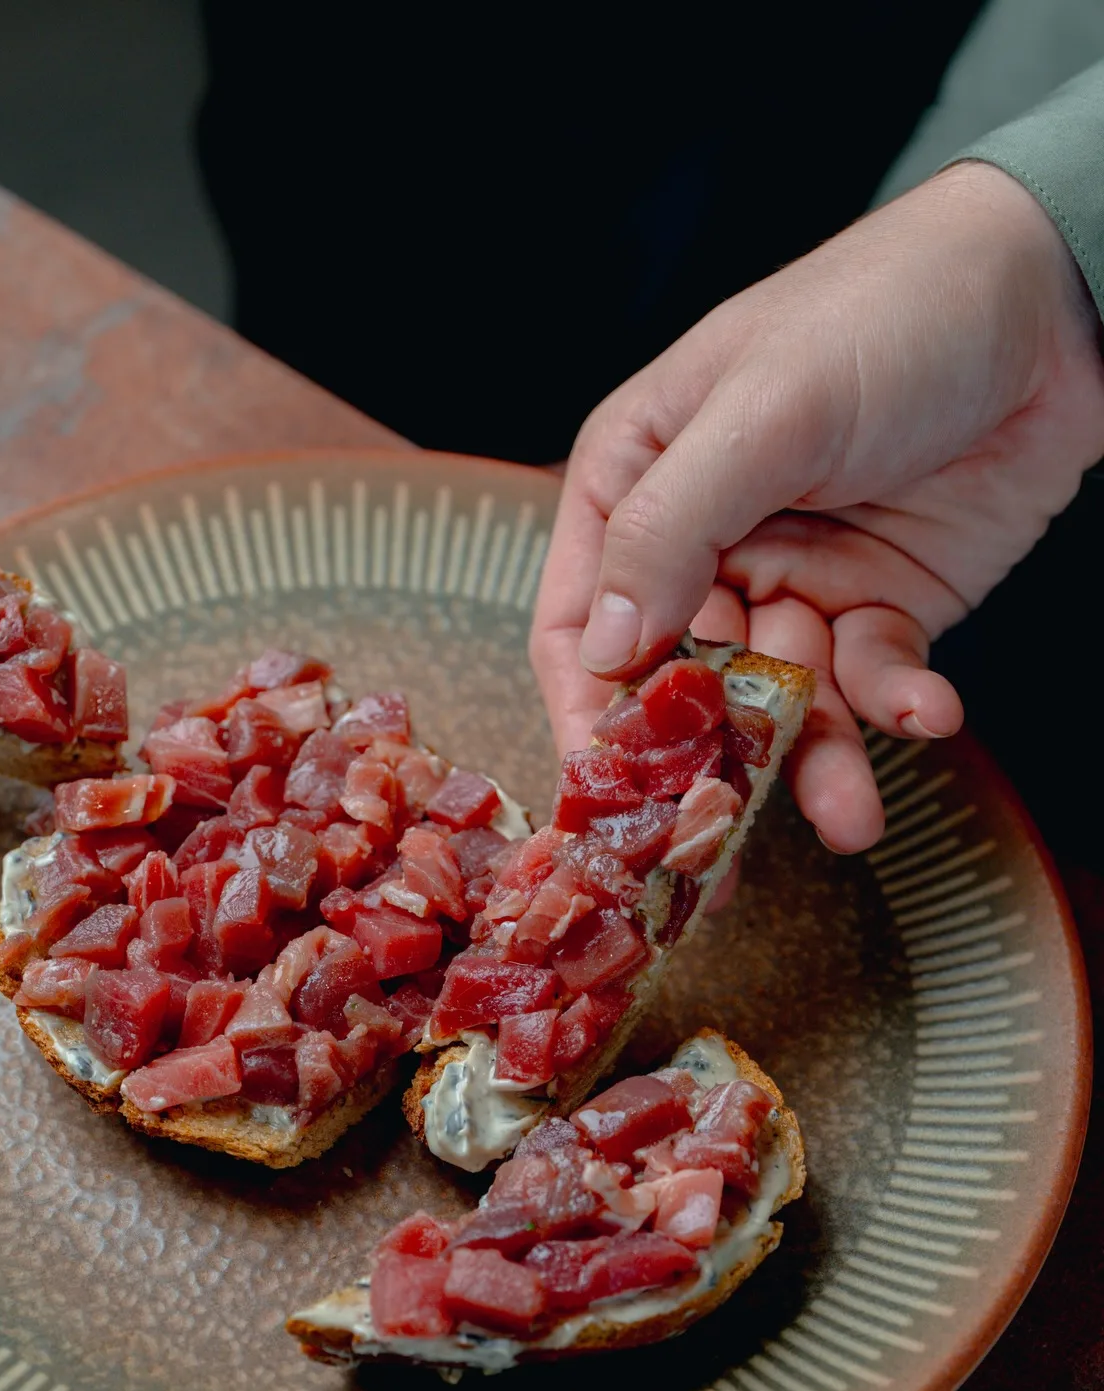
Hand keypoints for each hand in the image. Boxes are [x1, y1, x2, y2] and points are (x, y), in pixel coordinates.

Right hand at [530, 163, 1103, 850]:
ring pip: (778, 702)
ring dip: (813, 761)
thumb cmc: (884, 313)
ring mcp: (790, 579)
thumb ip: (669, 529)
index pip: (580, 621)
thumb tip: (603, 650)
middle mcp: (700, 543)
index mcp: (635, 482)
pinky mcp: (875, 605)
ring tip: (853, 817)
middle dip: (707, 764)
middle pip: (678, 685)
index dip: (589, 713)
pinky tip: (928, 713)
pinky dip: (894, 705)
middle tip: (725, 847)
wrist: (1056, 297)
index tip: (608, 796)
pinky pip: (868, 679)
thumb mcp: (763, 412)